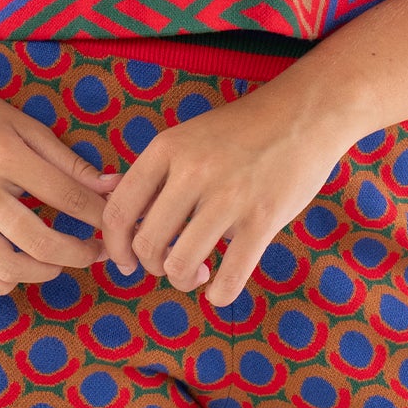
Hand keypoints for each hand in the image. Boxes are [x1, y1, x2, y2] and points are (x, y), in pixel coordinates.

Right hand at [0, 69, 111, 298]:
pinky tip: (17, 273)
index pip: (65, 197)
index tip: (115, 224)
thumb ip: (68, 161)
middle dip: (79, 252)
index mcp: (3, 155)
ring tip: (61, 263)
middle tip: (97, 251)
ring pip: (5, 265)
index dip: (98, 216)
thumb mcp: (26, 126)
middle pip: (38, 240)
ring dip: (44, 271)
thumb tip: (112, 187)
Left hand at [89, 78, 353, 306]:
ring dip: (184, 280)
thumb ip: (152, 168)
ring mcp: (228, 196)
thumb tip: (103, 190)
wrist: (304, 113)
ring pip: (181, 265)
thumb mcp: (189, 135)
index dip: (115, 246)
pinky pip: (229, 278)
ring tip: (198, 272)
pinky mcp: (262, 219)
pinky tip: (221, 288)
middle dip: (154, 267)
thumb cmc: (243, 129)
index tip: (128, 262)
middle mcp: (192, 171)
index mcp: (167, 148)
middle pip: (148, 244)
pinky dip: (219, 294)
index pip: (119, 210)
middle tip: (171, 264)